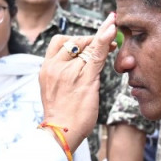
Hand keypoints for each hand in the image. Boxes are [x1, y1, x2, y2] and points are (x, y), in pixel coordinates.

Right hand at [39, 13, 116, 152]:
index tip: (90, 39)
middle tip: (108, 37)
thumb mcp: (54, 89)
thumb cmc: (61, 114)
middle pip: (76, 42)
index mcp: (46, 68)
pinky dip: (105, 40)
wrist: (60, 131)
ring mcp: (69, 72)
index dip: (77, 38)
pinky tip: (112, 29)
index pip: (60, 42)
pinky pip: (97, 55)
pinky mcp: (85, 79)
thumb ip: (63, 73)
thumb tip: (80, 61)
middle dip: (92, 38)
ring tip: (113, 28)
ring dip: (103, 37)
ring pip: (89, 47)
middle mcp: (55, 67)